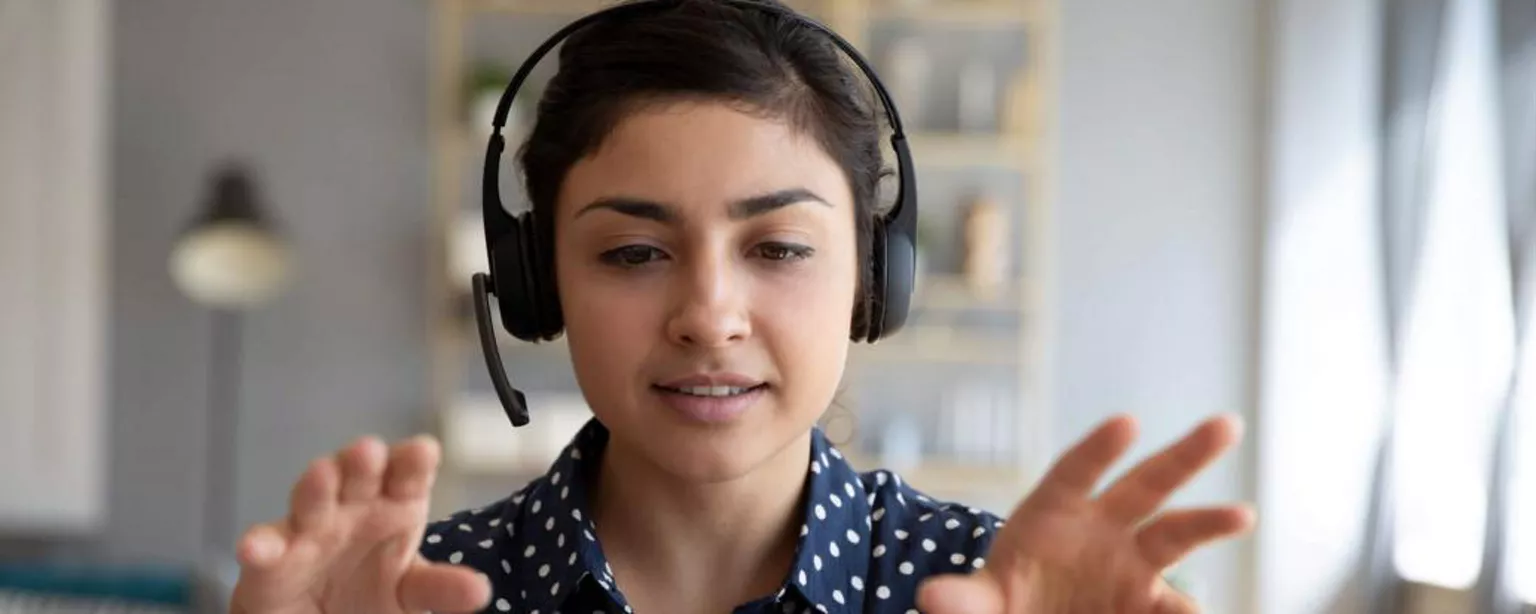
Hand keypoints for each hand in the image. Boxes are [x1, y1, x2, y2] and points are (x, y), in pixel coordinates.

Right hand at [228, 435, 491, 613]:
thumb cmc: (370, 589)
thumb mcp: (411, 592)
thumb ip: (441, 589)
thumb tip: (481, 591)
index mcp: (395, 505)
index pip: (408, 474)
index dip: (413, 460)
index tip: (423, 451)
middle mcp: (352, 507)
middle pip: (358, 474)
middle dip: (363, 460)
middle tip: (370, 451)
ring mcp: (310, 528)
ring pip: (311, 498)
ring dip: (315, 485)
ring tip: (321, 474)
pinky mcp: (271, 559)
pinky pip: (265, 546)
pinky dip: (259, 545)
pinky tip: (256, 548)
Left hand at [916, 414, 1254, 613]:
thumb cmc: (997, 604)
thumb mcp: (975, 603)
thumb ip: (961, 601)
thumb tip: (932, 599)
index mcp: (1051, 513)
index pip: (1076, 471)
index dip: (1099, 448)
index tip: (1127, 423)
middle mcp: (1100, 529)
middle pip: (1146, 483)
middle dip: (1185, 454)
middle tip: (1226, 424)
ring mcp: (1129, 565)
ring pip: (1176, 535)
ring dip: (1209, 522)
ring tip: (1242, 514)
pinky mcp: (1146, 603)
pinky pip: (1175, 604)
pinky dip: (1188, 607)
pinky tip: (1192, 610)